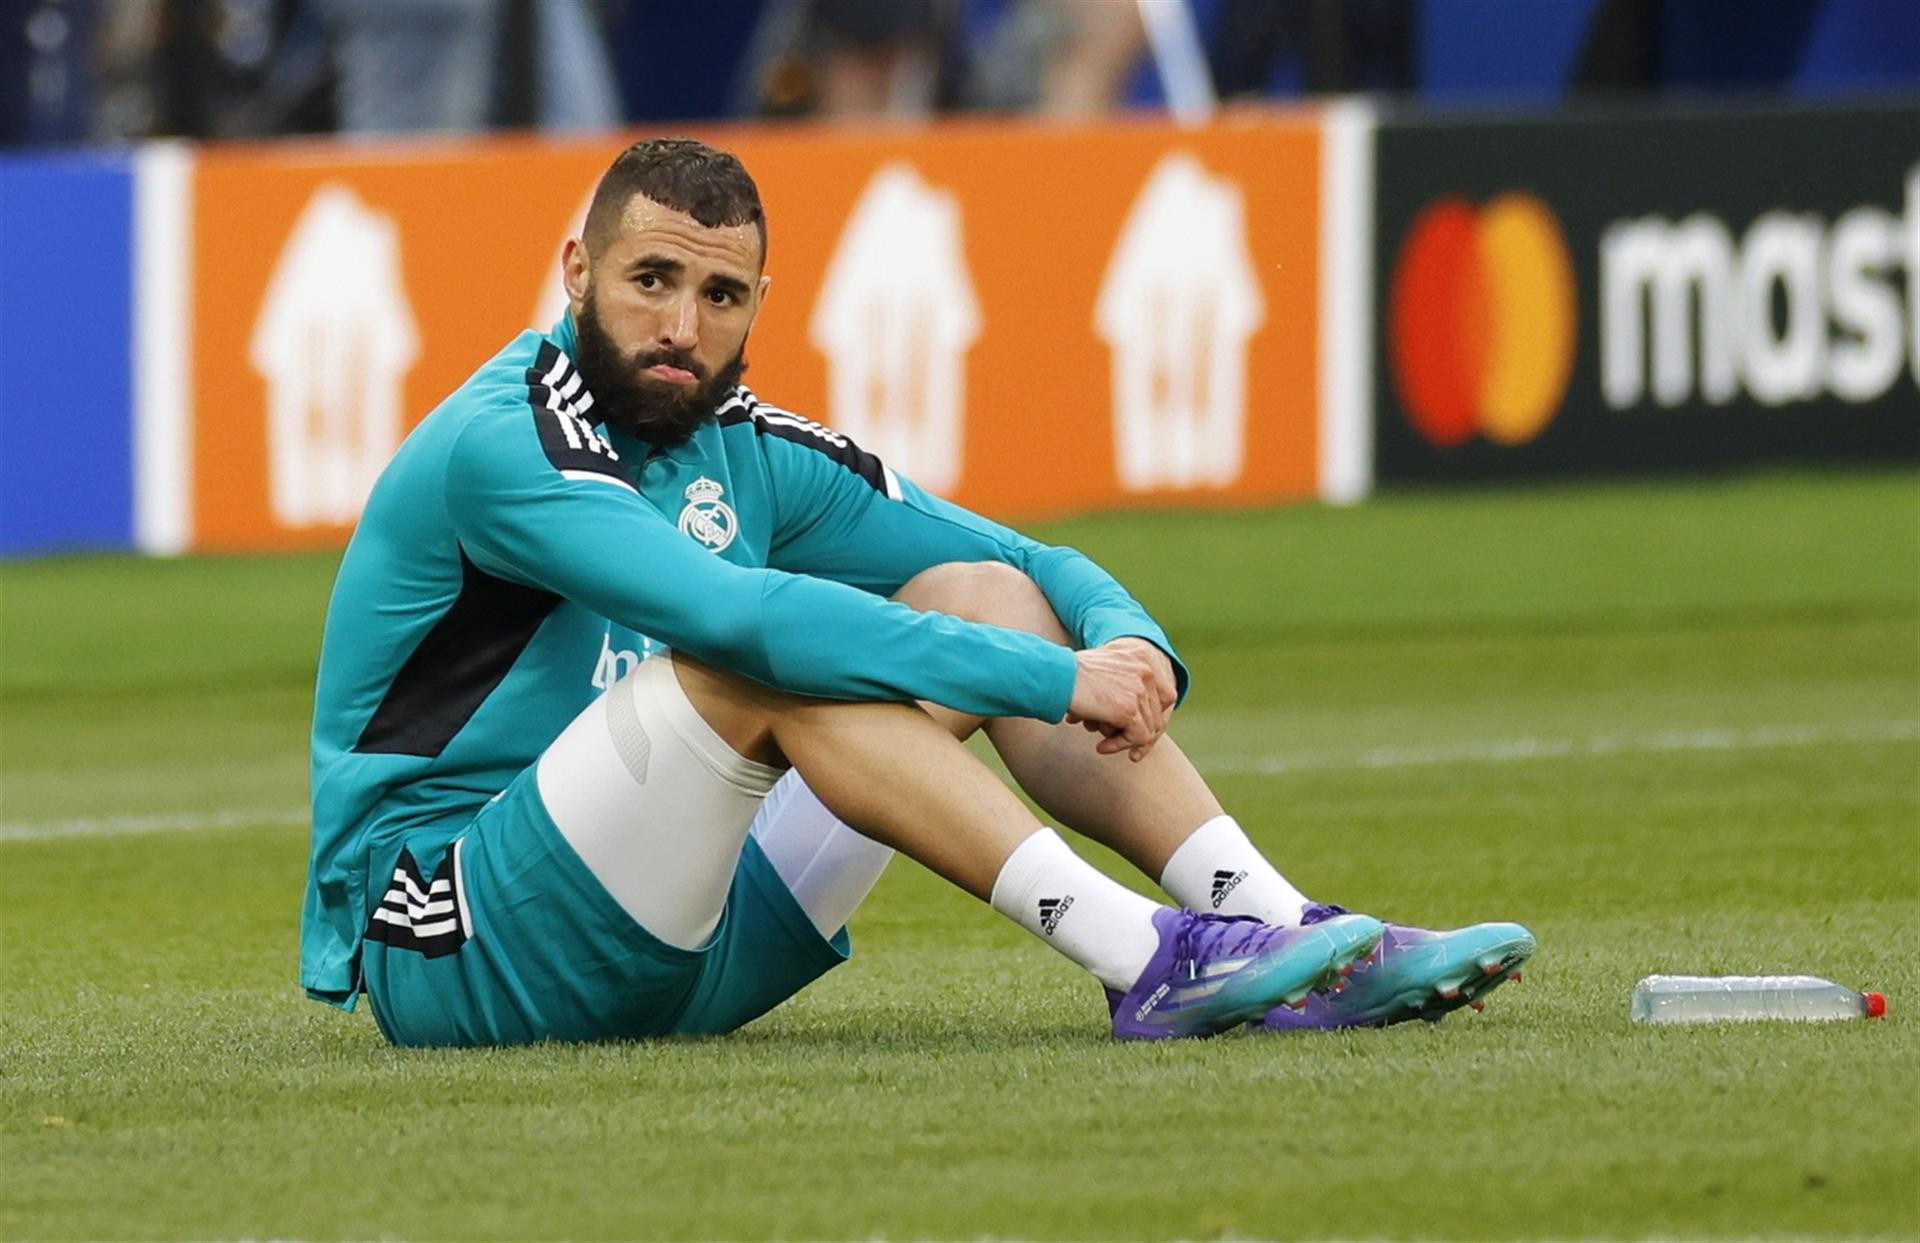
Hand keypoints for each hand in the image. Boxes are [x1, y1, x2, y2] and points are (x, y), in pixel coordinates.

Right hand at [1065, 638, 1177, 761]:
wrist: (1056, 676)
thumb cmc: (1072, 675)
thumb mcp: (1108, 671)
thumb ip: (1128, 683)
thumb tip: (1141, 716)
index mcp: (1145, 657)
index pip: (1166, 695)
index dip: (1153, 716)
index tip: (1137, 730)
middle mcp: (1148, 671)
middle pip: (1159, 714)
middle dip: (1139, 732)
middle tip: (1119, 742)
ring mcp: (1140, 690)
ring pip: (1149, 729)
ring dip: (1125, 740)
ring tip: (1103, 742)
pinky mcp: (1130, 710)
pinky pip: (1138, 738)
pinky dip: (1120, 746)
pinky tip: (1102, 747)